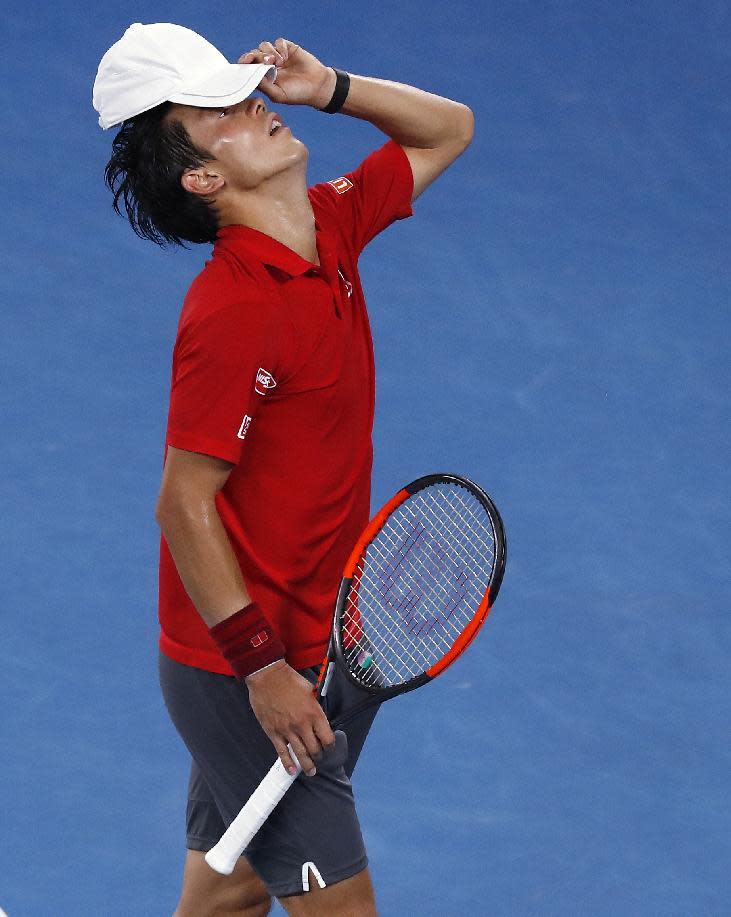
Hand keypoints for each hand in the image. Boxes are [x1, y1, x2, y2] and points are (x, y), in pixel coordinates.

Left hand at [238, 38, 336, 108]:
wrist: (317, 86)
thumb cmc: (297, 94)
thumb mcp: (278, 94)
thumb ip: (264, 85)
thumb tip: (252, 75)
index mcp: (264, 77)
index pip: (249, 67)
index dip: (245, 63)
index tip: (244, 63)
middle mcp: (269, 65)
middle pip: (254, 54)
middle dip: (256, 56)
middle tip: (265, 62)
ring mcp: (278, 56)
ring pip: (264, 46)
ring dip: (269, 53)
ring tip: (279, 62)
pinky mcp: (288, 48)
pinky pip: (278, 42)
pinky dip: (280, 48)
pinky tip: (285, 58)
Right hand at [246, 660, 335, 775]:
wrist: (267, 677)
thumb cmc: (288, 680)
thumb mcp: (310, 690)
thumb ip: (315, 705)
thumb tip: (318, 716)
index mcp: (314, 713)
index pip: (327, 738)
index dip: (330, 746)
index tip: (329, 747)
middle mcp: (302, 725)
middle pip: (315, 749)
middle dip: (319, 756)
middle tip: (320, 759)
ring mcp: (287, 730)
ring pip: (301, 754)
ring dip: (308, 765)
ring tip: (311, 771)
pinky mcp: (274, 733)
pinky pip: (282, 753)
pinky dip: (288, 763)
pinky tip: (292, 770)